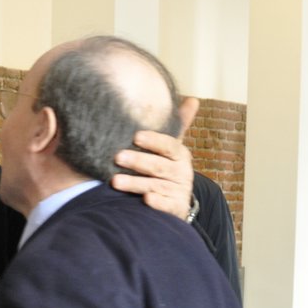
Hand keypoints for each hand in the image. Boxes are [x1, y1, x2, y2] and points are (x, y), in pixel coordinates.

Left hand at [111, 97, 200, 217]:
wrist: (175, 201)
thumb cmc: (166, 169)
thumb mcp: (171, 148)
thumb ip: (179, 125)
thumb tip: (193, 99)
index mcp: (180, 155)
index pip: (169, 145)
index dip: (153, 140)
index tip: (136, 136)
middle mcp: (181, 172)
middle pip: (159, 166)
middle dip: (138, 161)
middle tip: (117, 157)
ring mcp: (178, 191)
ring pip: (155, 186)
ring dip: (135, 183)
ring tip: (114, 181)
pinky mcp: (174, 208)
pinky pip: (165, 205)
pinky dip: (156, 203)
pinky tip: (145, 200)